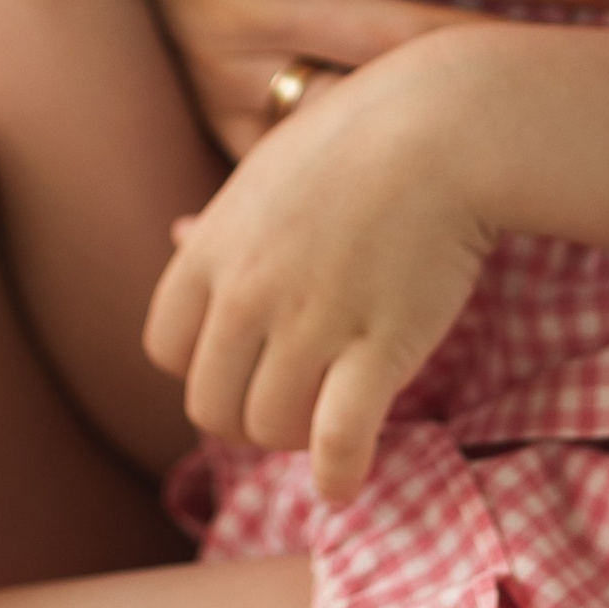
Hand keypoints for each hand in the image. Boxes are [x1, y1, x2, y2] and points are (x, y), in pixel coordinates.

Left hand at [142, 46, 490, 501]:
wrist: (443, 126)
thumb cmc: (357, 138)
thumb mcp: (266, 169)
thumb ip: (220, 220)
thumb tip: (175, 232)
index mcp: (209, 250)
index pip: (165, 349)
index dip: (202, 365)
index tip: (245, 362)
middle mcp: (244, 294)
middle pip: (210, 406)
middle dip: (247, 414)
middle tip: (292, 399)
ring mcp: (308, 324)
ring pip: (268, 429)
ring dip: (296, 438)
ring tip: (327, 417)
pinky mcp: (376, 348)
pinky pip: (335, 441)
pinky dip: (337, 474)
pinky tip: (345, 481)